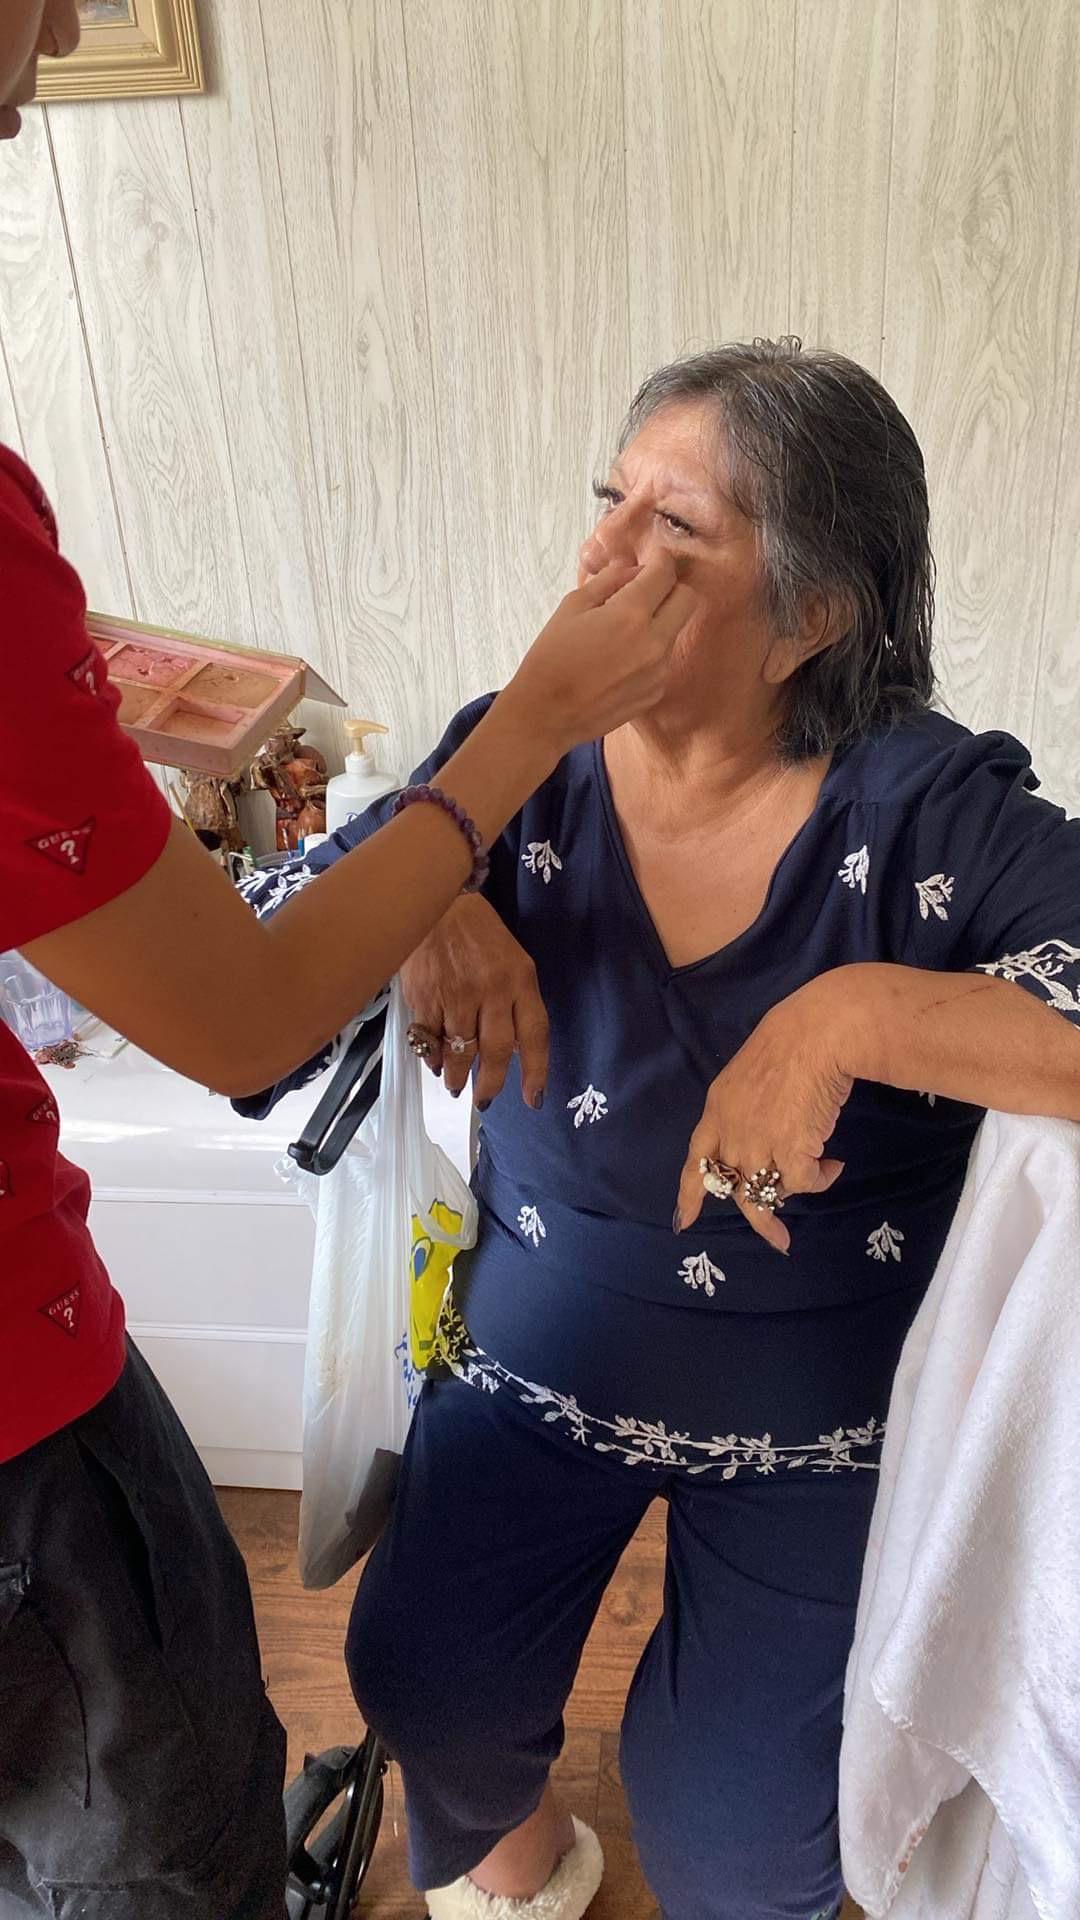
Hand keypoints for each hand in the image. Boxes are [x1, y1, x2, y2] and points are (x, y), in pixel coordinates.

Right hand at [401, 895, 548, 1109]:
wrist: (437, 903)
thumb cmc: (480, 934)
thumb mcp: (514, 961)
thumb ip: (517, 1004)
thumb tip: (511, 1051)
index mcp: (520, 980)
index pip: (534, 1035)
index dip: (536, 1072)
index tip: (533, 1100)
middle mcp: (491, 990)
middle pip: (494, 1052)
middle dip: (490, 1084)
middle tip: (483, 1100)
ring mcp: (456, 995)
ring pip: (459, 1051)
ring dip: (456, 1076)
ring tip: (455, 1086)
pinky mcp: (425, 996)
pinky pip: (429, 1038)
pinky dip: (432, 1056)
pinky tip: (434, 1063)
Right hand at [500, 556, 695, 754]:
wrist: (545, 715)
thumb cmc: (550, 658)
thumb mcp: (572, 606)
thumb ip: (609, 581)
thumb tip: (632, 570)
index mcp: (630, 615)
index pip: (664, 573)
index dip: (660, 560)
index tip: (652, 561)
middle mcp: (654, 642)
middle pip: (688, 599)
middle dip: (671, 588)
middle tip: (646, 591)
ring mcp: (658, 671)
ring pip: (676, 630)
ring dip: (660, 622)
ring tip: (623, 632)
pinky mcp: (656, 692)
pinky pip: (664, 660)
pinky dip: (650, 652)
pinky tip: (620, 660)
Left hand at [674, 981, 853, 1253]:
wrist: (816, 1034)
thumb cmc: (789, 1043)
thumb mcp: (748, 1077)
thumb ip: (746, 1111)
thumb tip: (766, 1137)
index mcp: (717, 1111)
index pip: (696, 1159)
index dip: (690, 1193)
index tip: (682, 1222)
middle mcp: (732, 1133)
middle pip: (735, 1189)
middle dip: (760, 1216)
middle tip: (779, 1240)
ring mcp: (758, 1145)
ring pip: (768, 1194)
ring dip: (796, 1194)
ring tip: (821, 1178)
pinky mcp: (789, 1153)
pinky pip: (804, 1184)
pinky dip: (822, 1179)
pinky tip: (834, 1164)